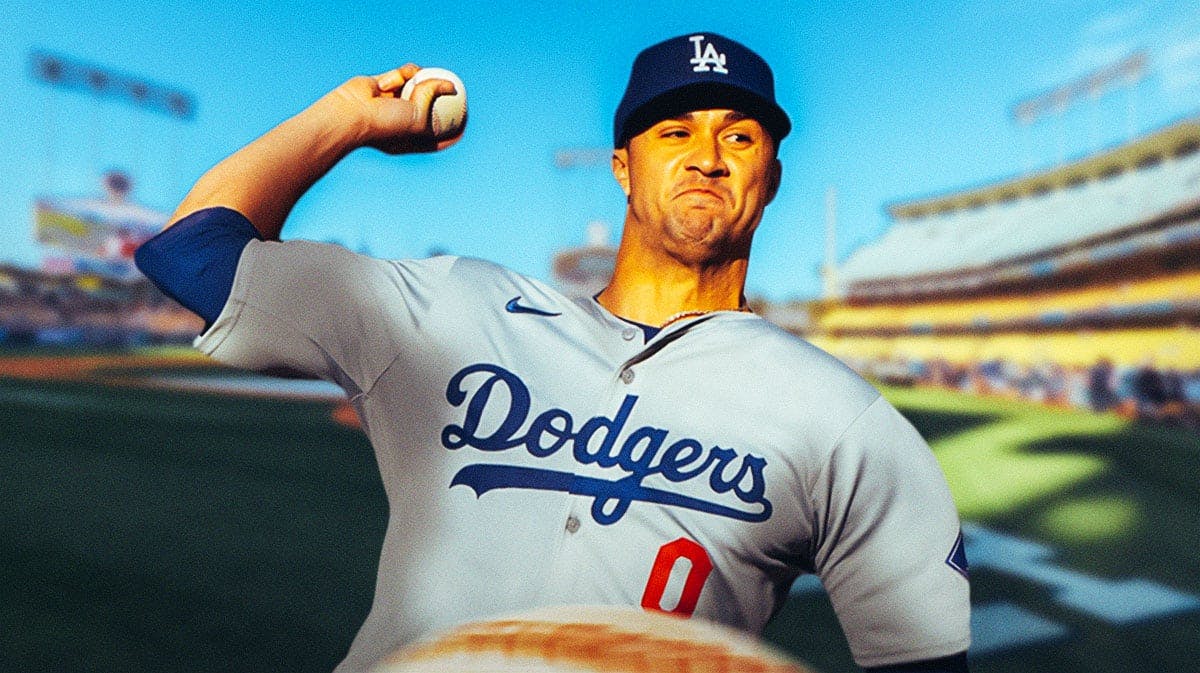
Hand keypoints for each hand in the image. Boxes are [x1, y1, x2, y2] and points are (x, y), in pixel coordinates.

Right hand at [324, 63, 460, 153]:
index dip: (453, 131)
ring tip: (413, 80)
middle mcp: (402, 122)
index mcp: (412, 139)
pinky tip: (399, 76)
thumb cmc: (385, 125)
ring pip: (416, 85)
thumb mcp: (418, 118)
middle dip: (438, 99)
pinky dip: (402, 73)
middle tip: (453, 89)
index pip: (438, 138)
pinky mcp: (382, 85)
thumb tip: (451, 86)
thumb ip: (434, 98)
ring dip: (418, 80)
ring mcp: (392, 103)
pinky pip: (401, 74)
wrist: (352, 113)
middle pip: (428, 108)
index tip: (467, 122)